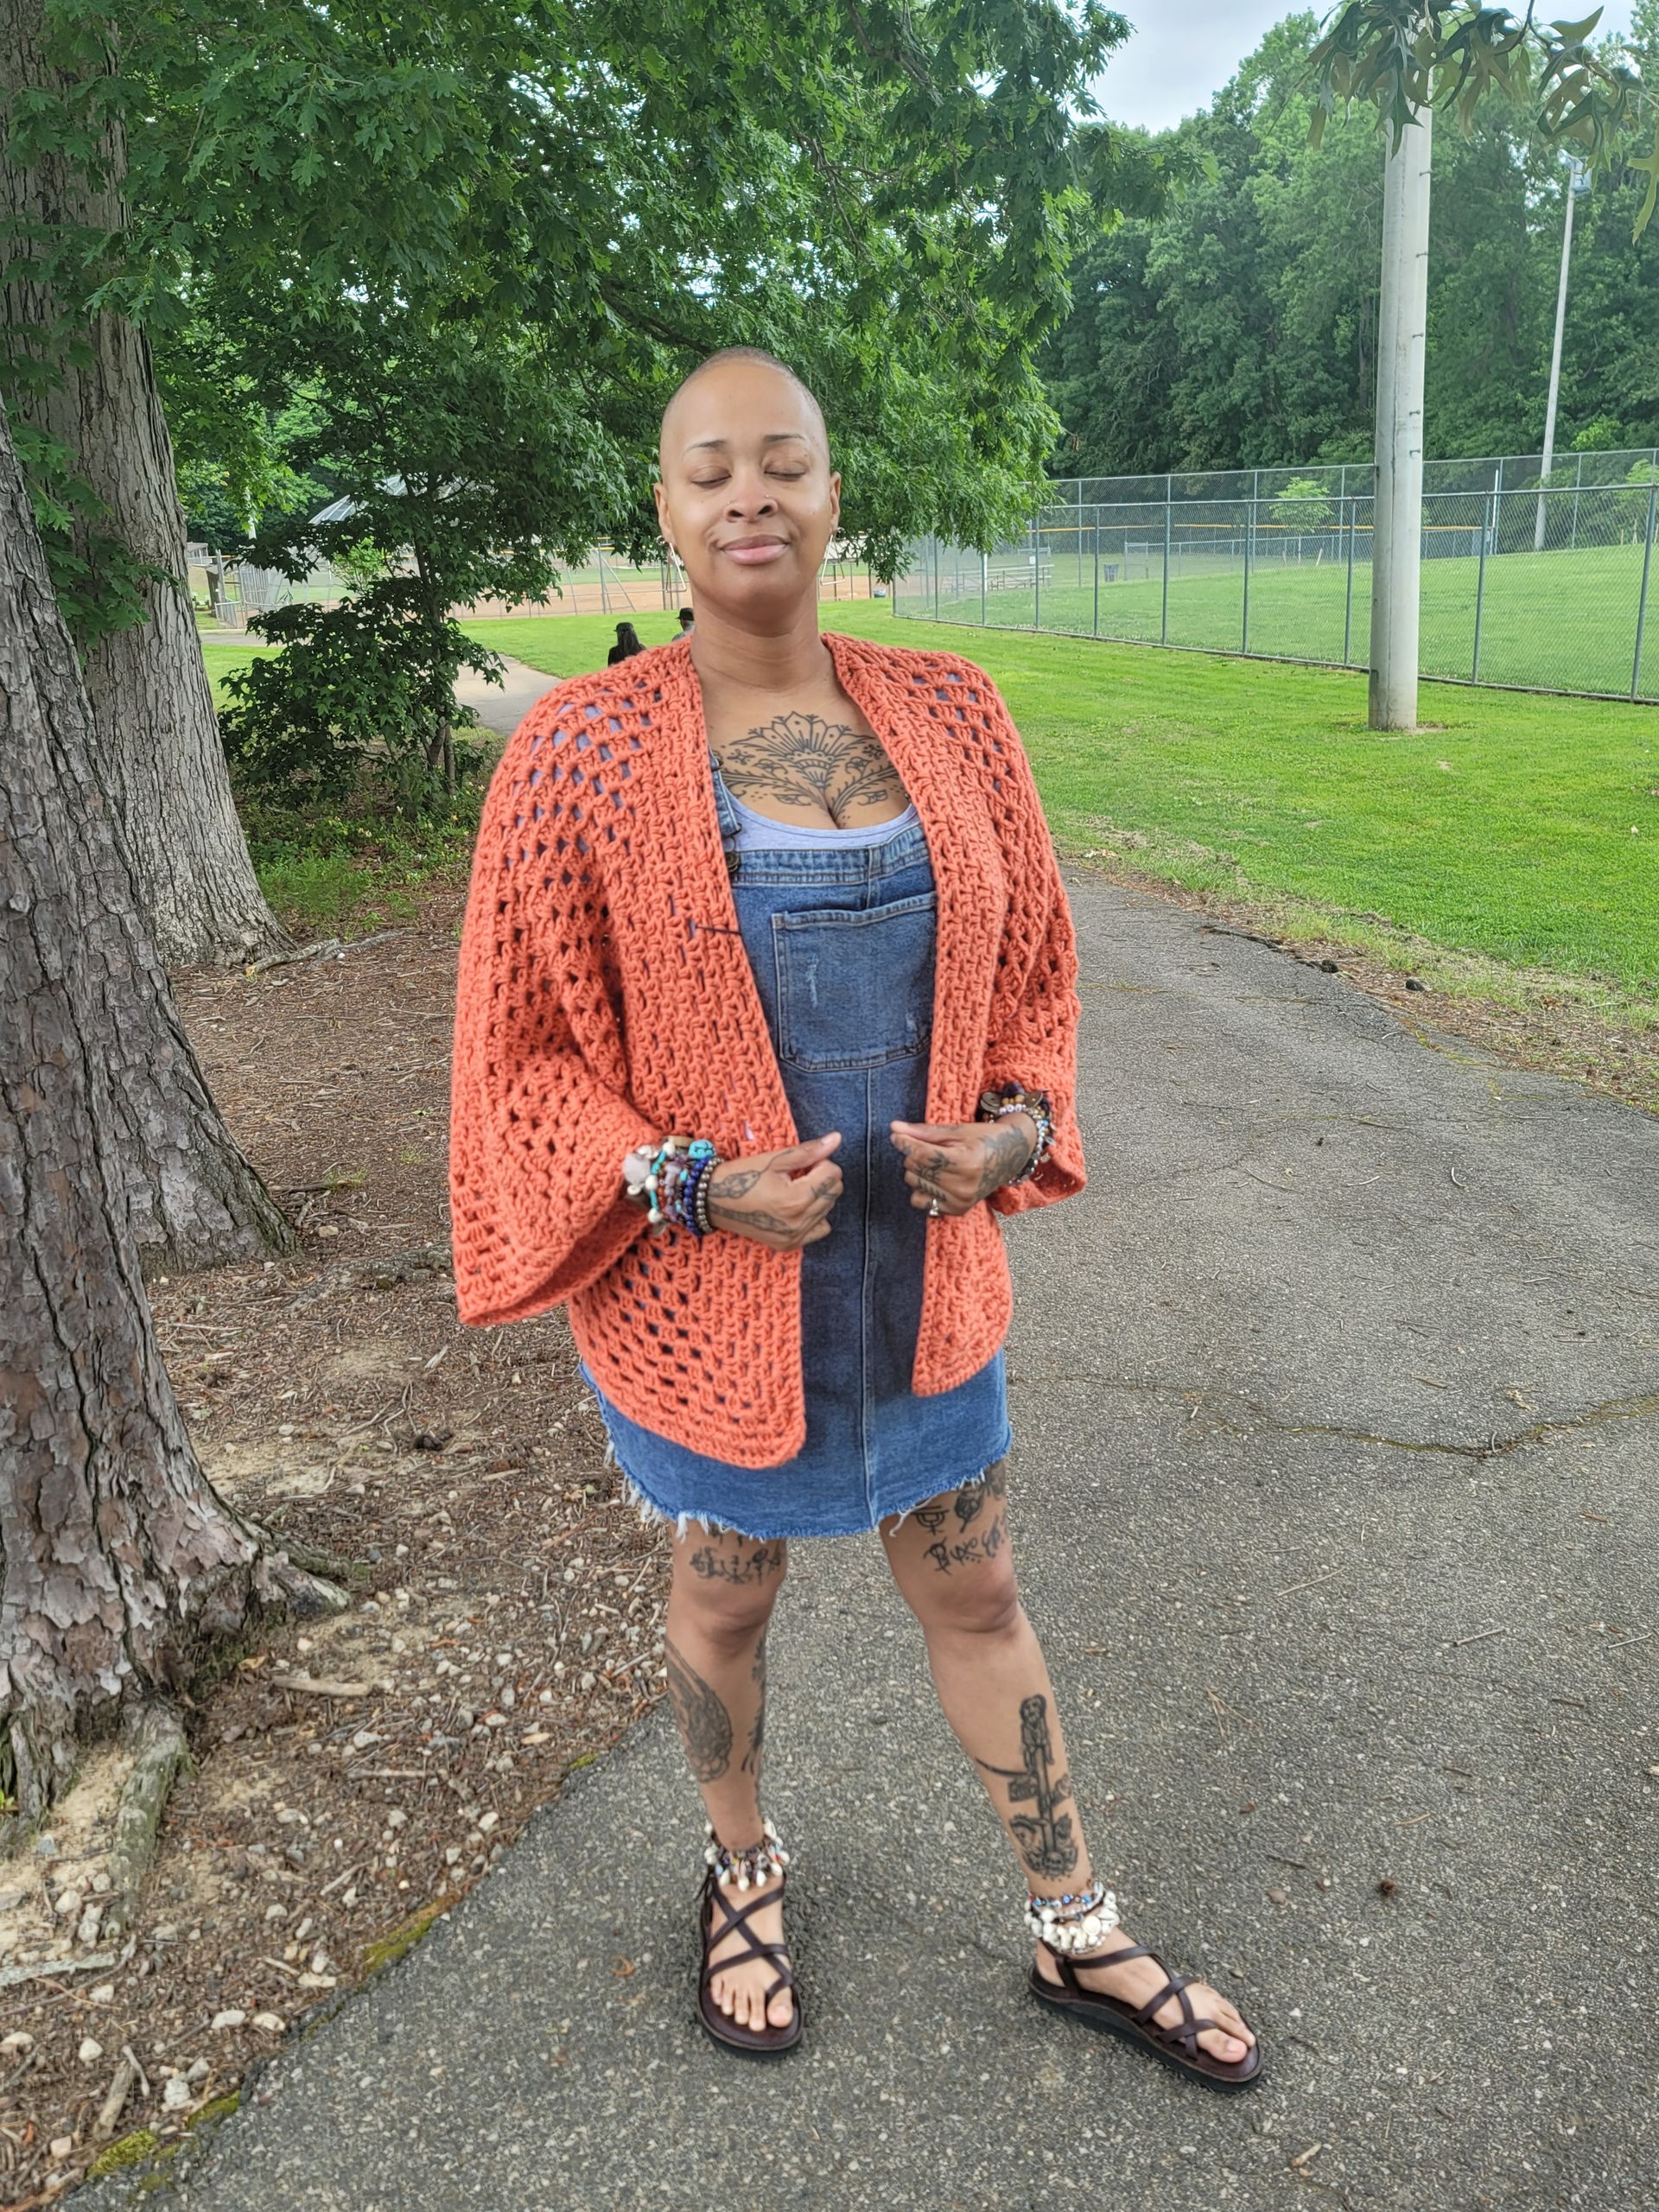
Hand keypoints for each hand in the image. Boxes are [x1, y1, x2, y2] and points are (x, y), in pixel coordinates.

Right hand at [705, 1133, 843, 1249]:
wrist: (713, 1201)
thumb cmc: (742, 1176)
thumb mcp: (775, 1159)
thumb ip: (809, 1151)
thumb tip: (837, 1138)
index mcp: (796, 1199)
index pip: (833, 1174)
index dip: (820, 1162)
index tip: (802, 1162)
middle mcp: (798, 1222)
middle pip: (834, 1192)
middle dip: (821, 1178)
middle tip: (797, 1174)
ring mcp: (794, 1237)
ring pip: (828, 1209)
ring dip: (817, 1196)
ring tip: (793, 1189)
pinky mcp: (789, 1244)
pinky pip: (820, 1229)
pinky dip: (814, 1216)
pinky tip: (796, 1207)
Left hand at [889, 1115, 1036, 1216]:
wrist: (1009, 1156)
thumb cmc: (983, 1139)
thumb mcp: (956, 1131)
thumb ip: (924, 1131)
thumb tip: (894, 1127)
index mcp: (966, 1162)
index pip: (922, 1154)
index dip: (905, 1142)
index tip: (896, 1134)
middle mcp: (964, 1186)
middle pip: (916, 1169)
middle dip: (914, 1155)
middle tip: (931, 1148)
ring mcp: (961, 1201)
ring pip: (915, 1184)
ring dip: (917, 1171)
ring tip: (937, 1163)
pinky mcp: (957, 1210)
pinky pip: (922, 1202)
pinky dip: (923, 1189)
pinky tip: (937, 1180)